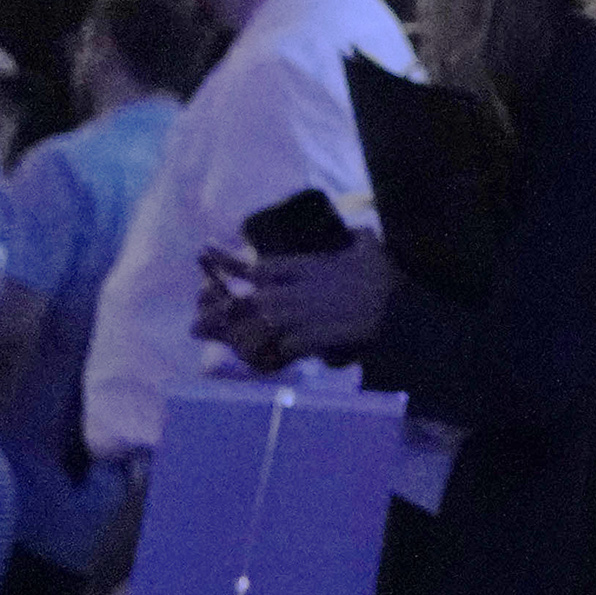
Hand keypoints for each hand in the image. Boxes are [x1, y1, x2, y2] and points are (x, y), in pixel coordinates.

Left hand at [203, 240, 398, 371]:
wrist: (399, 313)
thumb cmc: (385, 279)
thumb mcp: (371, 248)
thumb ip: (358, 239)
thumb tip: (356, 232)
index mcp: (306, 267)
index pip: (261, 267)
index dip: (234, 269)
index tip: (210, 264)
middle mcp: (296, 291)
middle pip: (250, 301)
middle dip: (223, 313)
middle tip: (196, 324)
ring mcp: (300, 317)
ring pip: (258, 327)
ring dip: (240, 338)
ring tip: (220, 345)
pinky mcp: (309, 340)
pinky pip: (280, 350)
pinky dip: (270, 356)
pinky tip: (261, 362)